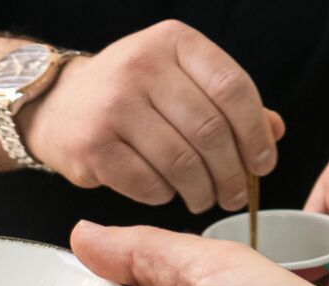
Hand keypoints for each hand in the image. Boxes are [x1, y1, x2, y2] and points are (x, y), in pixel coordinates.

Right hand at [19, 21, 284, 212]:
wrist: (55, 104)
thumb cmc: (125, 95)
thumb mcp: (177, 79)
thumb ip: (224, 102)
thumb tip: (273, 131)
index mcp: (173, 43)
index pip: (232, 88)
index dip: (255, 133)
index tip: (263, 165)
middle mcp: (142, 67)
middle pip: (209, 131)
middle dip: (231, 173)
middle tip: (235, 195)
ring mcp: (114, 106)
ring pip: (181, 163)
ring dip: (200, 191)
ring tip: (204, 199)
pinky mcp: (93, 146)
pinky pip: (146, 183)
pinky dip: (164, 196)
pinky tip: (166, 193)